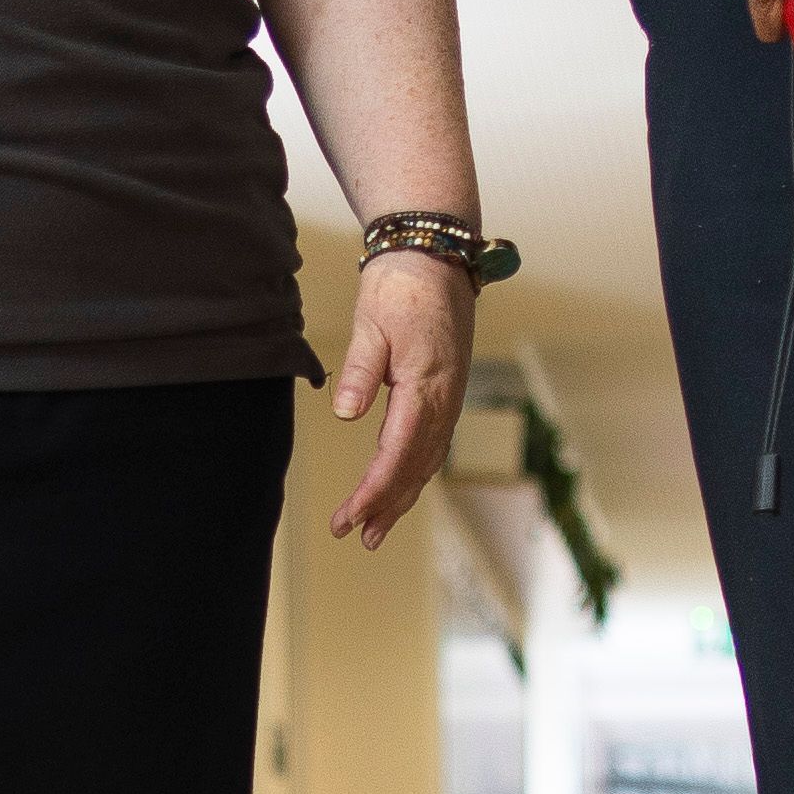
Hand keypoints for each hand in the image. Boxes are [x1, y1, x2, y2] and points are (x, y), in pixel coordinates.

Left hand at [324, 250, 475, 544]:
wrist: (437, 258)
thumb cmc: (401, 288)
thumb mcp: (371, 324)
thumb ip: (359, 370)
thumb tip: (344, 413)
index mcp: (425, 387)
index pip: (398, 454)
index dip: (373, 492)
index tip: (349, 518)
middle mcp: (444, 400)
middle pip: (415, 467)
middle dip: (385, 506)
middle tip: (355, 535)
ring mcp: (449, 398)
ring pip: (426, 461)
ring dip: (400, 496)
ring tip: (373, 528)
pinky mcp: (445, 393)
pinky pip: (431, 444)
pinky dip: (413, 473)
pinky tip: (398, 487)